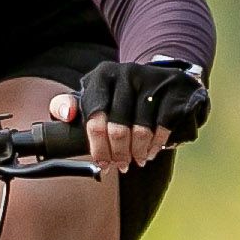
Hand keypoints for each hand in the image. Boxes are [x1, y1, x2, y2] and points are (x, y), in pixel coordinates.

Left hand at [56, 56, 207, 175]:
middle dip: (118, 155)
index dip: (98, 148)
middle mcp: (126, 74)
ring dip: (138, 153)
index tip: (102, 163)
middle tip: (121, 165)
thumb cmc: (120, 95)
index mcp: (101, 76)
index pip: (94, 120)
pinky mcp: (173, 89)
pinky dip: (157, 144)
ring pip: (141, 132)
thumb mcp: (92, 95)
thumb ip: (67, 105)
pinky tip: (152, 150)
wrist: (162, 77)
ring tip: (138, 159)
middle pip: (117, 130)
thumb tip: (66, 114)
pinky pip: (163, 127)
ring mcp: (151, 80)